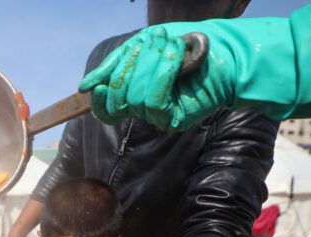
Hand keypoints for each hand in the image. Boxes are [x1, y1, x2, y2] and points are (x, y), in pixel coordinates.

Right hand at [78, 4, 310, 128]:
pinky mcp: (174, 119)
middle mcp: (142, 107)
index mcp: (132, 91)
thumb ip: (114, 65)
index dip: (101, 94)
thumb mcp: (143, 46)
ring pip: (133, 100)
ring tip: (174, 50)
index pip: (103, 105)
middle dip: (134, 65)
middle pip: (116, 97)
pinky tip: (179, 59)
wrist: (225, 51)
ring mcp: (158, 115)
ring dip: (151, 66)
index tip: (104, 80)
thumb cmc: (187, 44)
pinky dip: (163, 76)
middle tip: (158, 47)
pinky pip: (153, 103)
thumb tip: (85, 89)